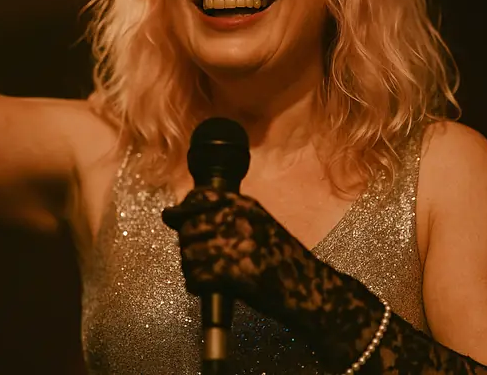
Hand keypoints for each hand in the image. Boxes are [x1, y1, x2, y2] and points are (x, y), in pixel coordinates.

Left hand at [161, 188, 340, 327]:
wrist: (311, 291)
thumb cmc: (286, 262)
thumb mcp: (260, 225)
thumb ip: (227, 218)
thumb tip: (181, 215)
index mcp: (246, 206)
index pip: (201, 196)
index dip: (184, 209)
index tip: (175, 217)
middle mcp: (240, 220)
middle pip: (189, 227)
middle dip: (187, 245)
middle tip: (198, 260)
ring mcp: (236, 245)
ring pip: (189, 253)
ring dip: (192, 268)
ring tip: (204, 276)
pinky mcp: (233, 272)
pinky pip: (196, 276)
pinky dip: (197, 285)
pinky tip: (206, 288)